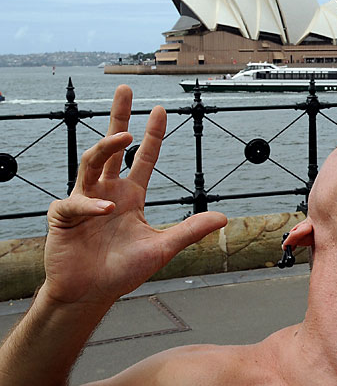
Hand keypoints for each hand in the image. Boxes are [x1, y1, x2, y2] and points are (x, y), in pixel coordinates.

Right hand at [42, 85, 226, 306]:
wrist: (90, 295)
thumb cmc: (122, 271)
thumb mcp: (162, 248)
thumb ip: (190, 231)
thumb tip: (223, 217)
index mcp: (130, 195)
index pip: (144, 158)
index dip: (153, 134)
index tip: (161, 109)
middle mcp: (107, 191)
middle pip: (111, 146)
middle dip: (118, 117)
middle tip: (126, 89)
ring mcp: (84, 200)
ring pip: (91, 162)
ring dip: (106, 147)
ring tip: (125, 135)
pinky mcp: (64, 218)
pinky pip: (76, 203)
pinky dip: (90, 205)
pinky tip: (106, 210)